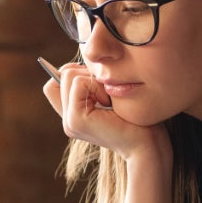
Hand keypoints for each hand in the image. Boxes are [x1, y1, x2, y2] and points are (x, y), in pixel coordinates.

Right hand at [41, 61, 159, 159]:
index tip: (99, 84)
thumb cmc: (136, 117)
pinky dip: (96, 85)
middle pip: (63, 73)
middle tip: (108, 94)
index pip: (55, 81)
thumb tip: (83, 59)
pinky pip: (78, 83)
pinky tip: (109, 103)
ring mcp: (69, 121)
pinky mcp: (75, 120)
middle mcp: (67, 119)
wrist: (146, 143)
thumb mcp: (110, 95)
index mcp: (73, 114)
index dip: (75, 73)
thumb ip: (92, 84)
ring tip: (109, 100)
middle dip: (88, 74)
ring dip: (94, 80)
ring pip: (69, 75)